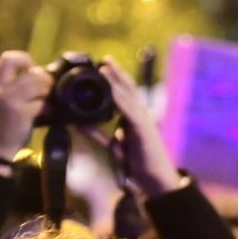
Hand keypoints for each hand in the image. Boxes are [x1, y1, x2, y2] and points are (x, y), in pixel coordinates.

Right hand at [0, 51, 51, 166]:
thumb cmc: (6, 126)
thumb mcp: (6, 102)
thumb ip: (18, 87)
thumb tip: (42, 75)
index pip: (7, 58)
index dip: (24, 59)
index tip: (33, 70)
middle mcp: (1, 89)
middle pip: (32, 73)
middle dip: (46, 81)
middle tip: (50, 92)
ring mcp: (10, 100)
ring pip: (39, 86)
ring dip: (49, 94)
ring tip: (49, 103)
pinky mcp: (21, 113)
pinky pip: (42, 103)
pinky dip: (49, 109)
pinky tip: (47, 115)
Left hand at [99, 57, 181, 196]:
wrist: (157, 180)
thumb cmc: (139, 164)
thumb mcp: (114, 146)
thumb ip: (98, 134)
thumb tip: (80, 123)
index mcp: (134, 119)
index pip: (124, 95)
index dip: (114, 81)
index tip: (102, 67)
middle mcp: (140, 116)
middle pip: (128, 89)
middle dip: (116, 73)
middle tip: (104, 58)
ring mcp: (143, 121)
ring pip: (128, 95)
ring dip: (117, 80)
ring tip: (106, 66)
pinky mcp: (143, 129)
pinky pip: (129, 110)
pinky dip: (119, 98)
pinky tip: (111, 90)